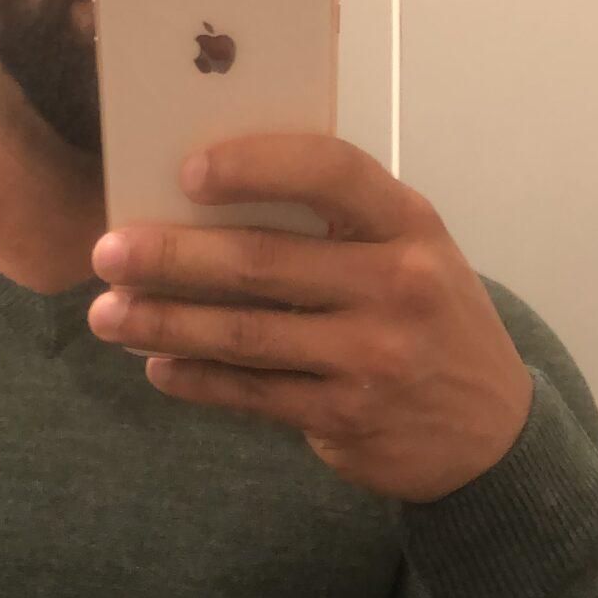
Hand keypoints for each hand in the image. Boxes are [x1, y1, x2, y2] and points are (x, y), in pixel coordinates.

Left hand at [87, 132, 534, 502]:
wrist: (490, 431)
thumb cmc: (429, 321)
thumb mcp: (411, 253)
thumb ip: (337, 226)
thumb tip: (206, 205)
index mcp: (409, 225)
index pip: (330, 172)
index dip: (255, 166)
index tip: (187, 171)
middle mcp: (397, 286)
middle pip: (262, 262)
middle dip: (171, 256)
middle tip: (107, 251)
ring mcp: (372, 357)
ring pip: (245, 335)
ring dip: (164, 323)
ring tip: (108, 314)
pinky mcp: (347, 417)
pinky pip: (252, 394)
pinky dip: (196, 379)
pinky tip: (159, 364)